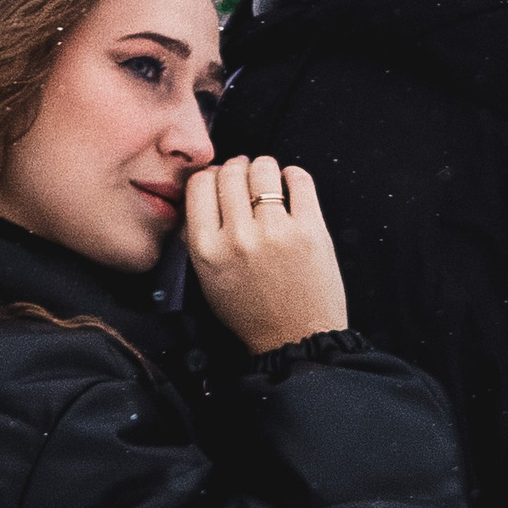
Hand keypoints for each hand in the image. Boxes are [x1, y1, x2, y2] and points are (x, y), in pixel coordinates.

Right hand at [185, 154, 347, 356]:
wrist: (296, 338)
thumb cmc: (253, 313)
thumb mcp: (208, 281)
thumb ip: (197, 239)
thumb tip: (200, 196)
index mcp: (207, 249)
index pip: (200, 185)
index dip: (210, 176)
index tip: (219, 179)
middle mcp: (238, 237)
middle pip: (231, 172)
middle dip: (237, 168)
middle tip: (245, 177)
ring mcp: (275, 231)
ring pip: (263, 169)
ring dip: (264, 168)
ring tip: (268, 181)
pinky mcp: (310, 230)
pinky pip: (299, 180)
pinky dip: (293, 175)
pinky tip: (290, 184)